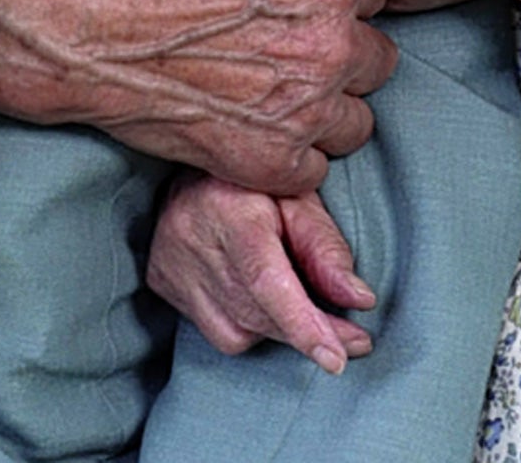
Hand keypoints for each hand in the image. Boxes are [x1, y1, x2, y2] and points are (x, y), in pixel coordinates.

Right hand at [0, 0, 397, 191]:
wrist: (73, 18)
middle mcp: (325, 44)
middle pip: (374, 58)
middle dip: (339, 47)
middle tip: (287, 38)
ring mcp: (296, 110)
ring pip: (353, 119)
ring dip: (325, 105)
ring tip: (278, 85)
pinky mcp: (261, 160)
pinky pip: (313, 171)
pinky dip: (291, 154)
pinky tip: (259, 125)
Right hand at [148, 173, 373, 372]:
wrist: (196, 163)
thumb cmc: (257, 179)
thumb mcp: (300, 197)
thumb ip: (326, 249)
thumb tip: (359, 300)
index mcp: (229, 206)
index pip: (265, 279)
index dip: (302, 323)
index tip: (336, 357)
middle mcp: (191, 237)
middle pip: (258, 310)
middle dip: (311, 331)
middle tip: (353, 339)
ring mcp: (170, 263)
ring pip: (238, 329)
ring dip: (281, 328)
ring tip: (305, 309)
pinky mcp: (161, 281)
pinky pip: (218, 331)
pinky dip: (250, 325)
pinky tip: (262, 302)